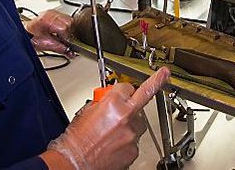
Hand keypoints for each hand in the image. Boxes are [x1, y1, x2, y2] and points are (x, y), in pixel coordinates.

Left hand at [27, 9, 73, 54]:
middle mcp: (50, 14)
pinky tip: (60, 31)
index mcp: (47, 20)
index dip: (66, 37)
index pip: (64, 27)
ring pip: (69, 19)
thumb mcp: (46, 45)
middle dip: (67, 33)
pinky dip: (66, 25)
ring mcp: (53, 12)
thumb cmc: (32, 38)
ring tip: (60, 35)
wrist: (25, 34)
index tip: (65, 43)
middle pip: (68, 22)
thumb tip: (71, 53)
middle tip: (62, 40)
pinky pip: (66, 18)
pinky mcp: (54, 13)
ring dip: (68, 29)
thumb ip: (60, 48)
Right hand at [45, 67, 170, 169]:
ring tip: (110, 132)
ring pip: (138, 123)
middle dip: (130, 106)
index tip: (160, 74)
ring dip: (129, 124)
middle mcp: (126, 117)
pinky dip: (127, 140)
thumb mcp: (86, 110)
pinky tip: (113, 144)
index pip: (129, 86)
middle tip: (116, 113)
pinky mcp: (134, 150)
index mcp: (113, 103)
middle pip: (138, 104)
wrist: (73, 163)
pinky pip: (135, 140)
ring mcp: (132, 135)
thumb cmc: (75, 141)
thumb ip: (103, 101)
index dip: (126, 88)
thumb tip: (110, 97)